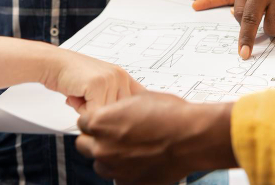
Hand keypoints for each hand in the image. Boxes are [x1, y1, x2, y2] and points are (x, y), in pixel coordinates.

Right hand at [41, 49, 144, 113]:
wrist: (53, 64)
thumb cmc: (74, 76)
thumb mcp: (100, 87)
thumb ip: (113, 99)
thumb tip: (127, 122)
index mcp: (124, 77)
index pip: (135, 105)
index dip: (120, 115)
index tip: (111, 113)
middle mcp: (121, 77)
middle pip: (118, 115)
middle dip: (100, 112)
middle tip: (87, 98)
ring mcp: (110, 79)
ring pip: (104, 115)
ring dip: (88, 111)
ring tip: (81, 94)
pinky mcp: (98, 84)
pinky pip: (93, 112)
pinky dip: (81, 109)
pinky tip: (76, 94)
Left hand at [76, 92, 235, 183]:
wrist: (191, 138)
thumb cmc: (171, 116)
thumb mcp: (140, 98)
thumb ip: (119, 107)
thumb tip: (117, 108)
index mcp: (101, 123)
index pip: (83, 122)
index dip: (95, 120)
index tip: (104, 121)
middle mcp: (102, 147)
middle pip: (83, 145)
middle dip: (95, 140)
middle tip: (112, 135)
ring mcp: (114, 168)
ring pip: (99, 164)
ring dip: (109, 157)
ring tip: (129, 149)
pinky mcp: (127, 183)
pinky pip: (118, 178)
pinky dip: (125, 171)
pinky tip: (139, 161)